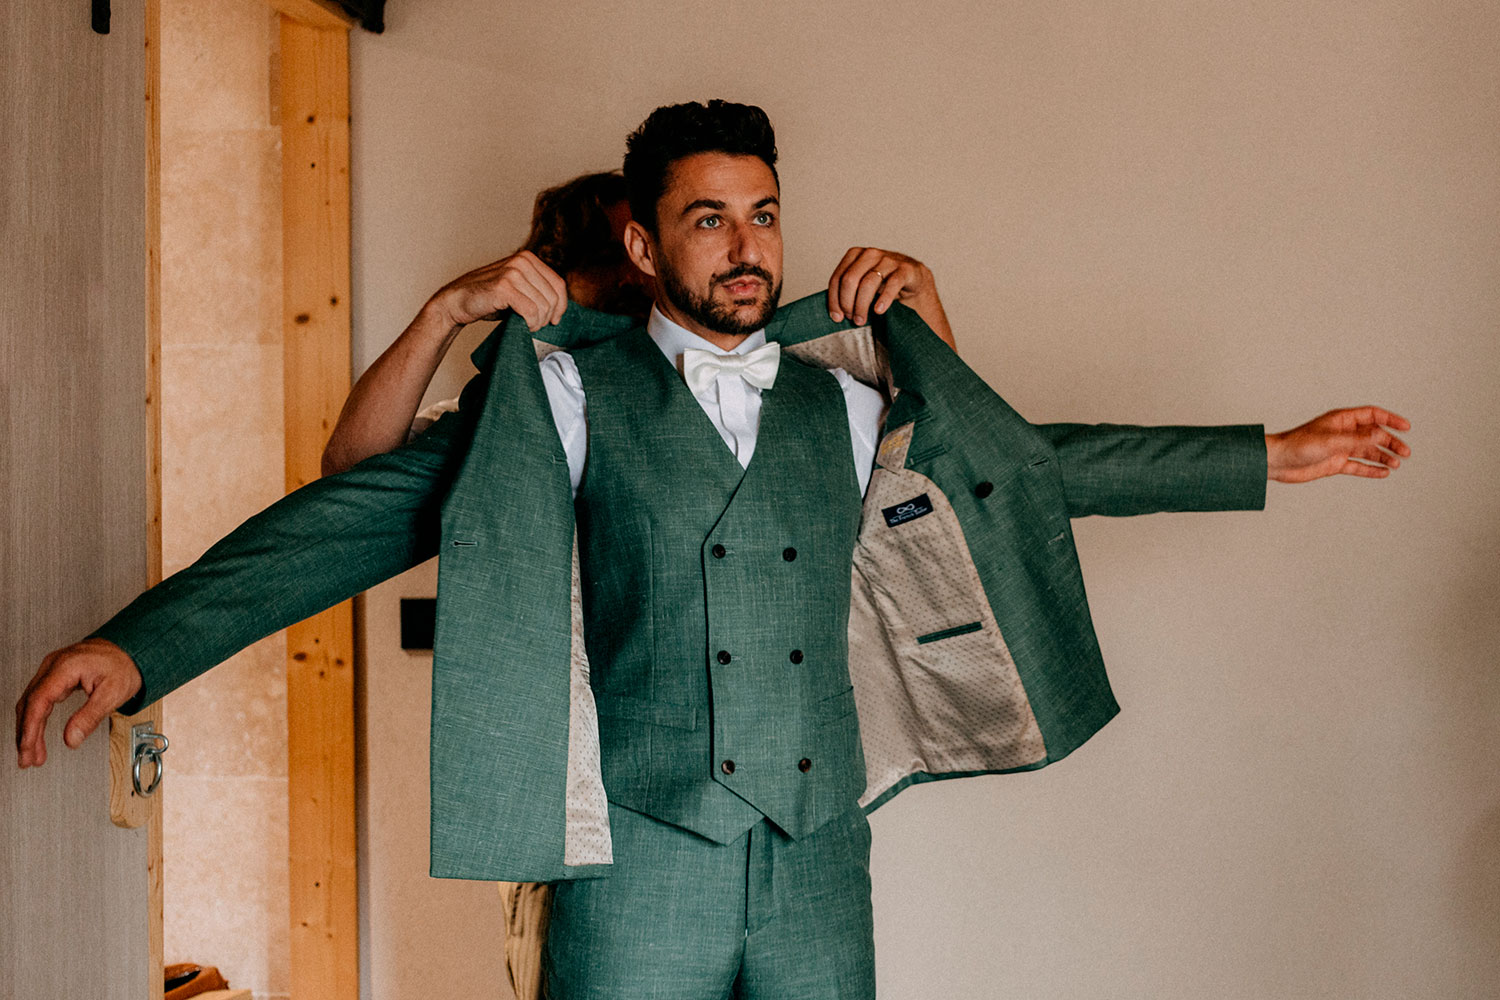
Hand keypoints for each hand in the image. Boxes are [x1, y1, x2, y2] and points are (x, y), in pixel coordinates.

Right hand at [15, 638, 141, 767]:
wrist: (130, 650)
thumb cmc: (125, 665)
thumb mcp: (113, 693)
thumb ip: (90, 717)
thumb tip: (71, 739)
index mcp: (65, 667)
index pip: (38, 701)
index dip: (30, 728)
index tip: (27, 748)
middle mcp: (53, 665)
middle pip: (29, 703)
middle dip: (26, 735)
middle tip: (26, 759)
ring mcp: (52, 669)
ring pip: (31, 703)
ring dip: (29, 730)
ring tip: (32, 754)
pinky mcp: (55, 675)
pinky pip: (39, 699)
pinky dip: (37, 719)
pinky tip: (37, 736)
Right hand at [426, 250, 567, 333]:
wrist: (457, 302)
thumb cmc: (489, 299)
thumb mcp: (518, 288)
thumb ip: (537, 290)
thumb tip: (561, 307)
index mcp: (528, 258)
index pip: (559, 284)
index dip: (561, 306)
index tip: (554, 320)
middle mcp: (522, 261)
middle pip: (553, 297)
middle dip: (547, 317)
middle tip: (535, 325)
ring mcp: (513, 272)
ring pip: (543, 306)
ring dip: (538, 322)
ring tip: (526, 325)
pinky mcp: (504, 286)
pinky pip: (531, 312)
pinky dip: (530, 324)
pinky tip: (523, 325)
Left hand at [827, 247, 940, 325]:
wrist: (913, 280)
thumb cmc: (883, 284)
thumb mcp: (862, 284)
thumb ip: (847, 292)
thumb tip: (834, 313)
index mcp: (855, 255)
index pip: (838, 277)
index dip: (834, 299)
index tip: (836, 317)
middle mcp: (870, 254)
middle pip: (850, 279)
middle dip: (847, 302)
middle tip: (850, 318)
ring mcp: (889, 259)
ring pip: (868, 282)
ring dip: (862, 305)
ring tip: (861, 320)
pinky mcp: (905, 269)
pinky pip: (892, 284)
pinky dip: (884, 299)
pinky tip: (879, 311)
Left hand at [1265, 406, 1411, 483]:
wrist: (1277, 462)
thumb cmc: (1297, 445)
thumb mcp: (1330, 441)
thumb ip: (1356, 439)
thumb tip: (1380, 435)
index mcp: (1341, 420)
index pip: (1372, 415)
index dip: (1390, 419)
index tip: (1406, 427)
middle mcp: (1343, 433)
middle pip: (1373, 434)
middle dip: (1390, 442)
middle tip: (1405, 452)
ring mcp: (1339, 448)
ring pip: (1367, 451)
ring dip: (1383, 457)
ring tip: (1396, 464)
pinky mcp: (1334, 464)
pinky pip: (1357, 466)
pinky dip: (1370, 469)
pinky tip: (1383, 473)